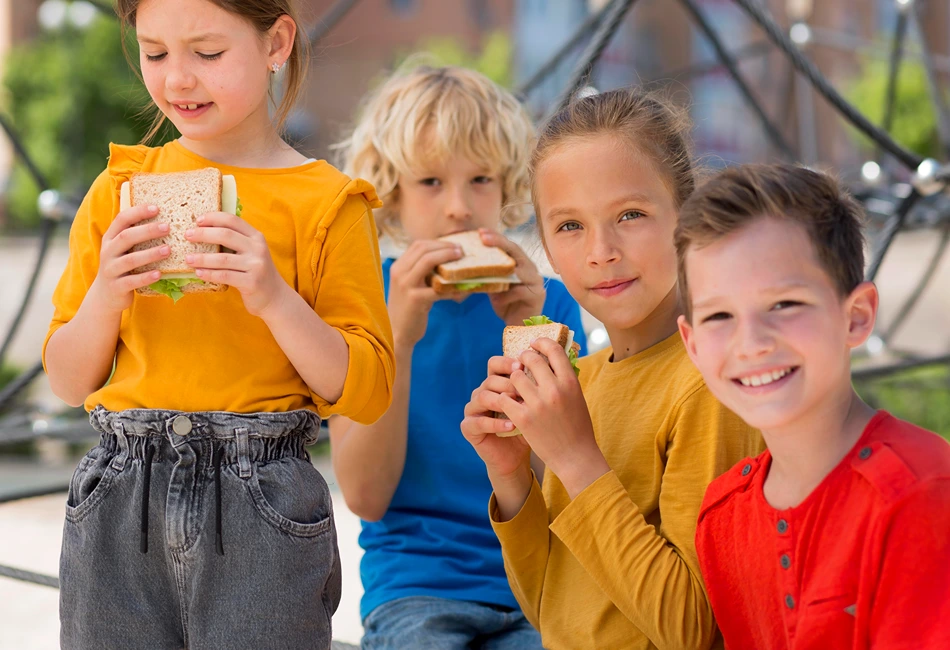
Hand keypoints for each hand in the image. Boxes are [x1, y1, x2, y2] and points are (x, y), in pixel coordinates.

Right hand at [88, 204, 170, 312]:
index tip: (157, 207)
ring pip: (130, 260)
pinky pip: (131, 281)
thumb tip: (164, 217)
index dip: (138, 212)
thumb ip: (136, 235)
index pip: (121, 219)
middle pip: (126, 237)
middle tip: (167, 227)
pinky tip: (159, 274)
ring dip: (150, 254)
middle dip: (147, 230)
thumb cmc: (123, 266)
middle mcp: (108, 251)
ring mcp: (111, 269)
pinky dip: (145, 277)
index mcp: (110, 238)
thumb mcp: (124, 249)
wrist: (106, 296)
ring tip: (168, 249)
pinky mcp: (116, 287)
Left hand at [184, 212, 286, 316]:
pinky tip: (198, 273)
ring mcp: (256, 265)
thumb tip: (204, 230)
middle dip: (203, 234)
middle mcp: (258, 248)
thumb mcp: (251, 252)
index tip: (197, 220)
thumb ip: (235, 241)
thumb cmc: (255, 272)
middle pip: (226, 235)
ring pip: (222, 258)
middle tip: (187, 235)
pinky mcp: (252, 282)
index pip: (233, 220)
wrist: (274, 297)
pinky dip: (209, 274)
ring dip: (202, 258)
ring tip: (188, 258)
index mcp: (256, 237)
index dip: (213, 218)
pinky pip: (225, 276)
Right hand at [387, 239, 463, 348]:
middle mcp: (399, 272)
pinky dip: (452, 287)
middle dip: (445, 247)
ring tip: (461, 259)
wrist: (397, 333)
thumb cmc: (408, 309)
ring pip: (428, 261)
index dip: (438, 242)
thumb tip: (445, 260)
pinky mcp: (416, 299)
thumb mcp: (409, 286)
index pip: (418, 245)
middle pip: (424, 249)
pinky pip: (438, 288)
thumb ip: (421, 272)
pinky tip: (463, 289)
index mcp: (398, 267)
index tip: (453, 245)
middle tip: (461, 250)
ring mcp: (406, 285)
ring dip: (447, 257)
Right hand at [461, 356, 532, 478]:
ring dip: (501, 401)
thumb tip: (546, 369)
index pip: (494, 364)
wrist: (516, 457)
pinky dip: (496, 423)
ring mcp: (472, 409)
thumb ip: (534, 388)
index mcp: (495, 384)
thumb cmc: (527, 428)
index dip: (506, 363)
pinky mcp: (468, 427)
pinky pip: (478, 421)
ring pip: (482, 397)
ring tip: (519, 407)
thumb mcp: (533, 406)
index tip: (522, 366)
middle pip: (490, 380)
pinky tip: (511, 426)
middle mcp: (481, 393)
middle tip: (524, 391)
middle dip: (508, 384)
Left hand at [478, 229, 545, 325]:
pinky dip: (507, 295)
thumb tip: (466, 261)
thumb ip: (487, 273)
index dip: (496, 237)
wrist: (518, 325)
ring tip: (485, 268)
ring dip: (502, 270)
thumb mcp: (493, 284)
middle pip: (516, 251)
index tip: (480, 232)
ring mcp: (536, 281)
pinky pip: (521, 291)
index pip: (508, 246)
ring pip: (520, 270)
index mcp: (520, 263)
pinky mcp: (538, 295)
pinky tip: (495, 299)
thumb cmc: (504, 302)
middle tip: (483, 238)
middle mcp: (530, 268)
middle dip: (499, 243)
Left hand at [500, 337, 609, 497]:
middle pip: (532, 359)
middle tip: (520, 360)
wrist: (575, 457)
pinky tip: (508, 401)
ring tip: (514, 384)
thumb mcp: (577, 398)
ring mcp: (538, 404)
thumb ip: (565, 379)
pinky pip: (505, 398)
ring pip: (515, 377)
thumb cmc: (578, 427)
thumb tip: (552, 359)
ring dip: (513, 379)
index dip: (542, 342)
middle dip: (524, 357)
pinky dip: (505, 398)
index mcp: (570, 382)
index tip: (534, 343)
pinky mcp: (523, 418)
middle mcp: (554, 390)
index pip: (554, 350)